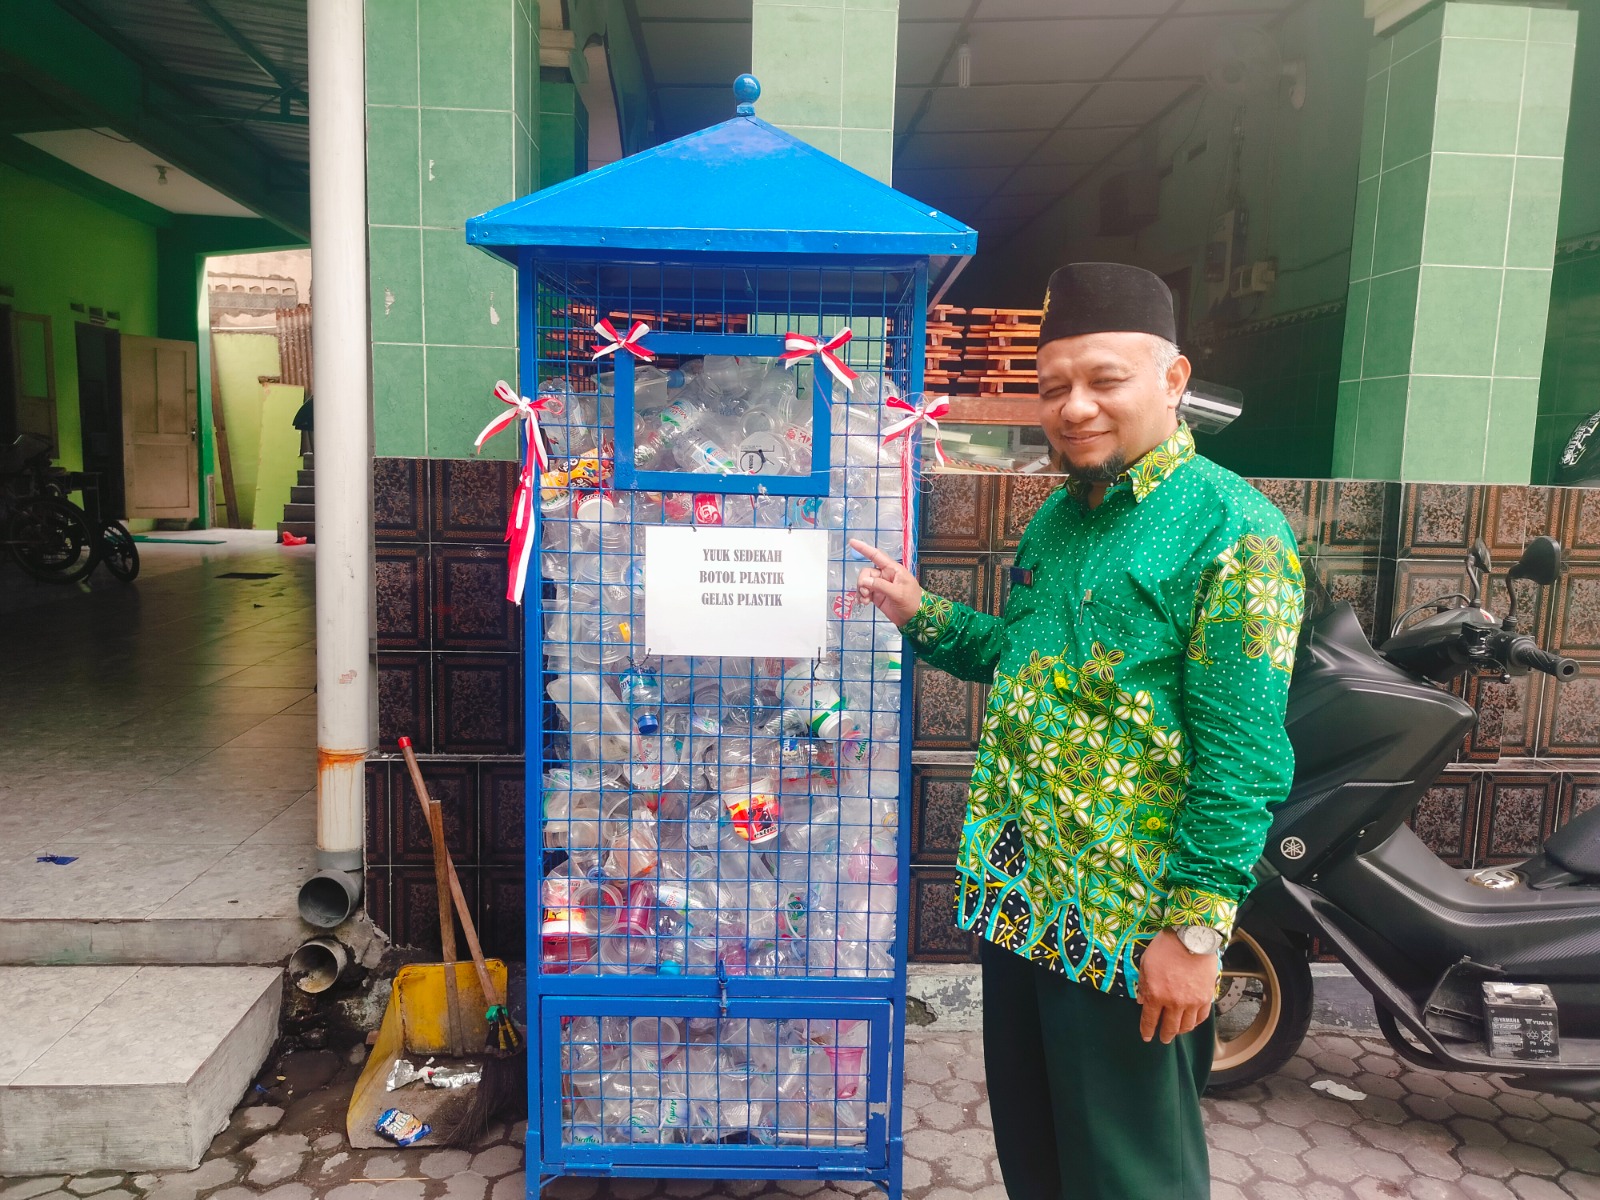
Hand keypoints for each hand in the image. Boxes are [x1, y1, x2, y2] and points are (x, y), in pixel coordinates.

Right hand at [848, 540, 923, 627]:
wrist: (915, 618)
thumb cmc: (912, 602)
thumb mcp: (898, 593)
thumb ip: (881, 586)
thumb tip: (864, 582)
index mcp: (893, 569)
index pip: (876, 556)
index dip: (864, 548)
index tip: (852, 542)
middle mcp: (885, 575)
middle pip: (866, 572)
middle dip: (862, 581)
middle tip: (865, 592)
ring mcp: (880, 586)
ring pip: (864, 583)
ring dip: (861, 590)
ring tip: (865, 600)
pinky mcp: (877, 596)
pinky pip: (864, 592)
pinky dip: (861, 597)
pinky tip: (863, 603)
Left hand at [1136, 929, 1218, 1043]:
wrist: (1191, 938)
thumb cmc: (1165, 948)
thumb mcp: (1145, 965)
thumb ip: (1143, 986)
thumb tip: (1141, 1001)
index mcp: (1156, 995)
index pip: (1150, 1020)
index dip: (1147, 1031)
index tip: (1147, 1037)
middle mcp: (1174, 1003)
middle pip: (1169, 1028)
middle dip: (1164, 1035)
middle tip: (1163, 1038)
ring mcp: (1192, 1002)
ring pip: (1186, 1026)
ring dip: (1180, 1031)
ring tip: (1177, 1031)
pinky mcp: (1206, 998)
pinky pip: (1201, 1017)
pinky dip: (1195, 1023)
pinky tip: (1191, 1022)